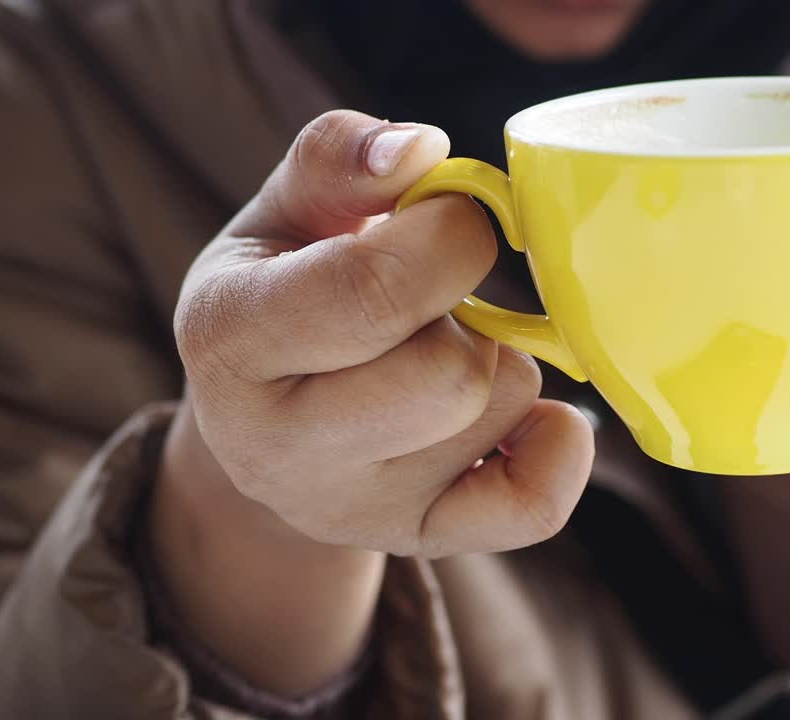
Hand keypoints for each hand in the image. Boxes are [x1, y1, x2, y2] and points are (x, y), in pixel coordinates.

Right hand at [150, 110, 593, 695]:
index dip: (449, 236)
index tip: (451, 218)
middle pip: (449, 377)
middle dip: (470, 311)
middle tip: (439, 298)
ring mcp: (350, 510)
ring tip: (442, 350)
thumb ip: (339, 159)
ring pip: (501, 412)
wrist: (265, 418)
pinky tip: (522, 414)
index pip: (372, 291)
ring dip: (502, 361)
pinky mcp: (415, 540)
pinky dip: (558, 445)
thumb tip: (423, 150)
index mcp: (232, 336)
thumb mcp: (283, 212)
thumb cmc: (284, 290)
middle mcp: (279, 446)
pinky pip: (534, 507)